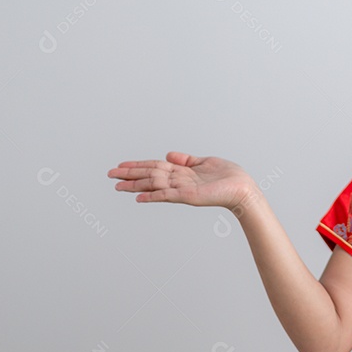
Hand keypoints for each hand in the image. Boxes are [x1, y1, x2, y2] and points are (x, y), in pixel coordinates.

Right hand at [108, 152, 256, 211]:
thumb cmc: (227, 176)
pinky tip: (139, 197)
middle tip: (109, 175)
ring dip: (135, 185)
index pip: (154, 167)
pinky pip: (167, 195)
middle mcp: (178, 181)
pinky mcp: (188, 196)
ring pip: (154, 185)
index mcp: (181, 172)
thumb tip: (168, 154)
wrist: (242, 188)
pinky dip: (153, 196)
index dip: (137, 165)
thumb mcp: (204, 161)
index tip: (120, 166)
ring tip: (118, 186)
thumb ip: (185, 160)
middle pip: (149, 175)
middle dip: (129, 175)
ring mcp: (182, 189)